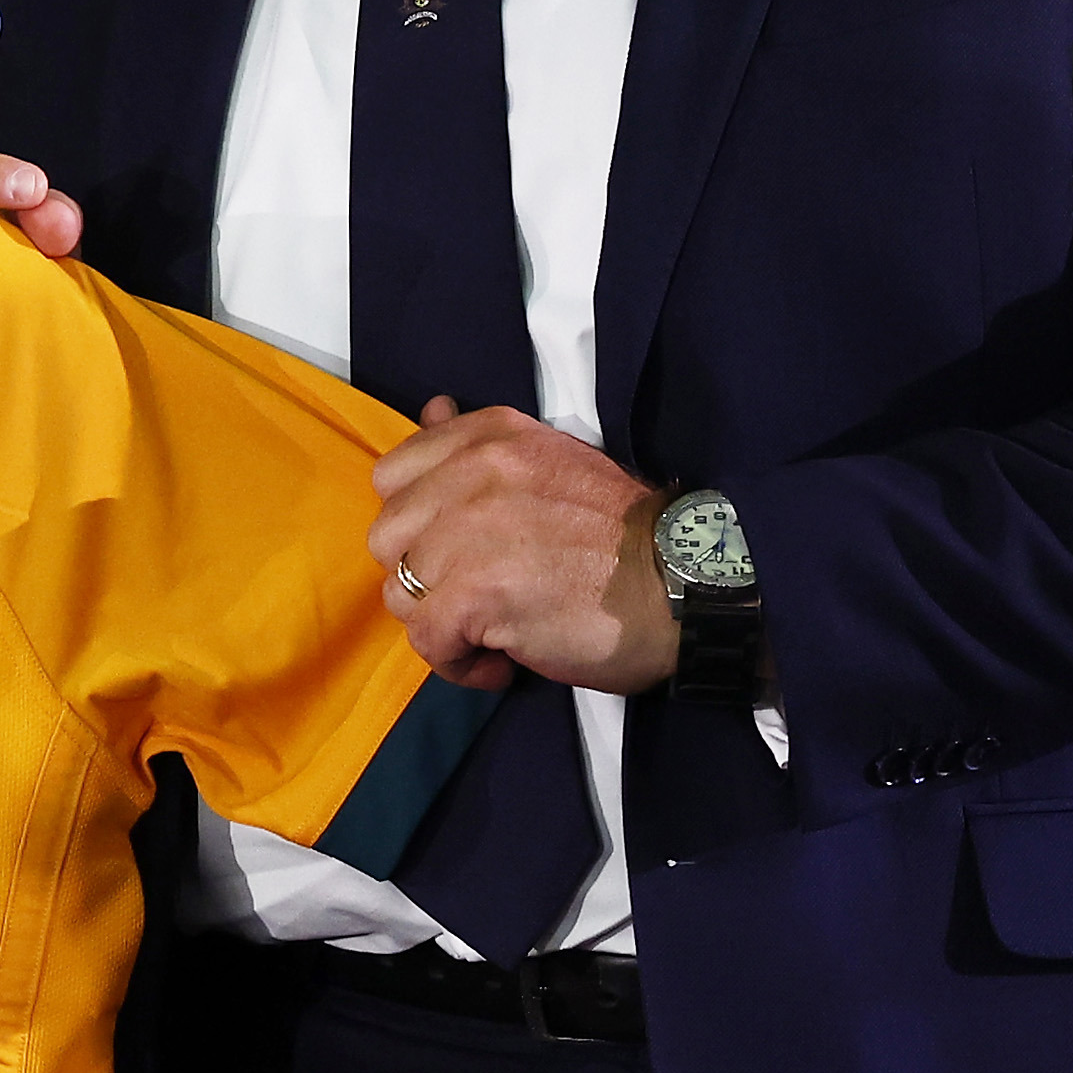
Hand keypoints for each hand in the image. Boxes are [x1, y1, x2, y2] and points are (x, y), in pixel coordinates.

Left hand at [367, 401, 676, 695]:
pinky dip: (458, 663)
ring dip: (443, 622)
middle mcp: (473, 473)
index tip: (458, 550)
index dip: (417, 524)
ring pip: (401, 593)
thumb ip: (478, 444)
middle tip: (479, 595)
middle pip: (387, 537)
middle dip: (424, 576)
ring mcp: (469, 531)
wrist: (685, 586)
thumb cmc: (620, 537)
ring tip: (496, 630)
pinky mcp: (476, 592)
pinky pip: (427, 640)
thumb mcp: (549, 463)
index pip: (393, 474)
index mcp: (489, 437)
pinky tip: (503, 662)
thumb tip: (430, 409)